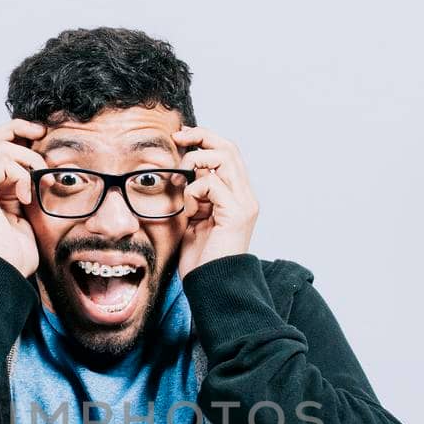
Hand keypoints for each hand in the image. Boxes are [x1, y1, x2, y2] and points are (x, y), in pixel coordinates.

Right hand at [0, 118, 47, 277]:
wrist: (7, 274)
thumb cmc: (17, 252)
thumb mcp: (24, 209)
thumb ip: (23, 183)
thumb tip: (37, 159)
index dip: (14, 133)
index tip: (39, 135)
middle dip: (17, 128)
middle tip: (41, 132)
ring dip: (28, 160)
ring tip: (41, 183)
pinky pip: (1, 163)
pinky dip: (21, 175)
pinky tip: (27, 197)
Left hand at [174, 126, 258, 278]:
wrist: (211, 286)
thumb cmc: (201, 259)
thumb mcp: (194, 218)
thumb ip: (195, 194)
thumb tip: (184, 171)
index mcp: (237, 196)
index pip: (227, 154)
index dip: (205, 140)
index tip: (180, 137)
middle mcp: (245, 197)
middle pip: (229, 148)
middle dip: (201, 137)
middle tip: (178, 137)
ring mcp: (244, 204)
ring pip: (224, 158)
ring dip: (197, 162)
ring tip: (183, 182)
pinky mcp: (237, 213)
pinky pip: (212, 184)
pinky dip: (194, 191)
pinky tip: (190, 210)